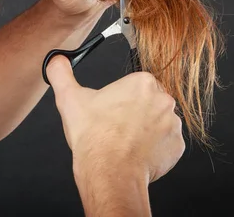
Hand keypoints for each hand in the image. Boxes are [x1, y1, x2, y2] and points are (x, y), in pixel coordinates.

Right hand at [46, 56, 184, 183]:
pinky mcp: (177, 147)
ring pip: (158, 124)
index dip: (120, 100)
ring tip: (125, 143)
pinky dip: (154, 150)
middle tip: (116, 128)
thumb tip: (55, 60)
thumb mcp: (69, 98)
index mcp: (142, 82)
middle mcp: (164, 99)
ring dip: (145, 132)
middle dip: (135, 114)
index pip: (135, 87)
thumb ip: (60, 73)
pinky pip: (166, 145)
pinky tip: (136, 154)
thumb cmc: (93, 137)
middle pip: (148, 103)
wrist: (109, 172)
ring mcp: (173, 124)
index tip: (110, 112)